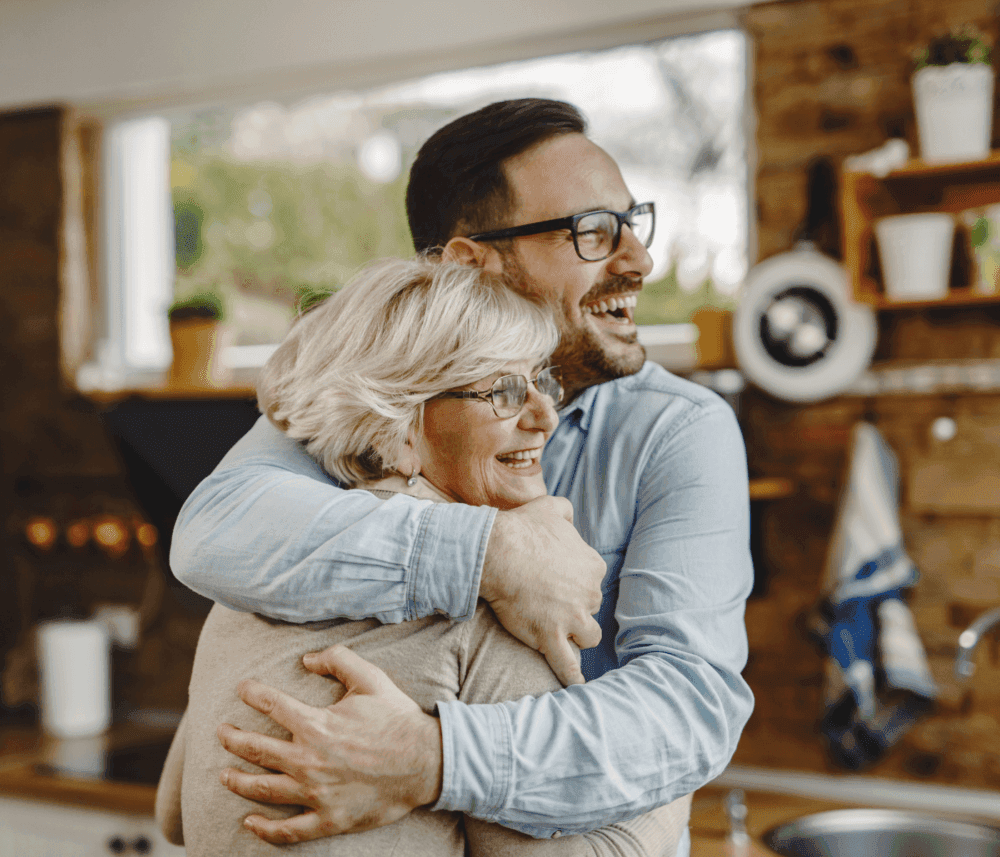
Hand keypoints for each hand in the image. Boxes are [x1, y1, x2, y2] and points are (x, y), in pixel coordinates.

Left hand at [217, 645, 441, 843]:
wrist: (426, 762)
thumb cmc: (397, 718)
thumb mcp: (370, 678)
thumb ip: (337, 660)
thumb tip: (306, 658)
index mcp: (316, 724)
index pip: (271, 705)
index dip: (252, 694)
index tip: (242, 689)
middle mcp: (308, 760)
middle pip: (256, 750)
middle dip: (233, 739)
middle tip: (221, 732)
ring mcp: (316, 793)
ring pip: (263, 790)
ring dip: (238, 781)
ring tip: (224, 774)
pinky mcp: (329, 819)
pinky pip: (288, 830)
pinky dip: (265, 829)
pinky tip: (249, 823)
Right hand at [480, 496, 603, 685]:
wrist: (497, 552)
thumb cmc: (521, 529)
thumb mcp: (550, 508)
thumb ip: (565, 511)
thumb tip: (569, 515)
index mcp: (592, 565)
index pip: (591, 581)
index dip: (575, 585)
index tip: (558, 585)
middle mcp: (589, 593)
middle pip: (590, 609)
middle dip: (575, 610)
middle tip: (551, 607)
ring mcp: (572, 618)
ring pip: (588, 636)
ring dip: (576, 637)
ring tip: (562, 639)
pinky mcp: (552, 637)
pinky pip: (568, 665)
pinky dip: (573, 677)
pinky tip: (576, 687)